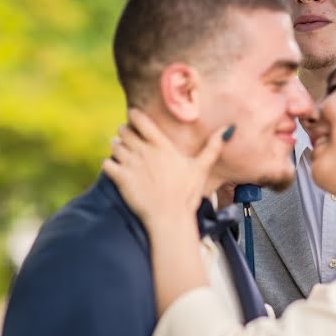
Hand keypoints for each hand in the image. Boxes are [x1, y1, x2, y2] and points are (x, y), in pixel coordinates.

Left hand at [102, 108, 228, 229]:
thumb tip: (229, 128)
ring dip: (116, 148)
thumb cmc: (187, 194)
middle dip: (124, 133)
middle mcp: (144, 151)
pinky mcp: (121, 179)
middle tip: (129, 140)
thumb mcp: (201, 168)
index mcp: (161, 145)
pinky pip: (106, 164)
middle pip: (123, 131)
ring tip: (122, 154)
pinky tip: (116, 170)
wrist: (170, 218)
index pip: (140, 120)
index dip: (134, 117)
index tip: (136, 120)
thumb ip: (213, 146)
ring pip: (113, 146)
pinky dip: (109, 165)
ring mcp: (131, 164)